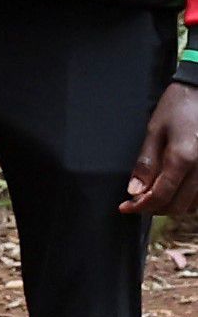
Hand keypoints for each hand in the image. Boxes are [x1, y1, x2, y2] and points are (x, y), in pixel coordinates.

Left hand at [126, 80, 197, 215]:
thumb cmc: (178, 107)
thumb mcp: (154, 131)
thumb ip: (146, 163)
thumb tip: (134, 191)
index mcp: (183, 158)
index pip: (160, 196)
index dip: (140, 206)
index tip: (125, 207)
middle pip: (178, 206)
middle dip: (154, 208)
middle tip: (137, 201)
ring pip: (193, 205)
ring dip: (172, 206)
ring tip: (154, 195)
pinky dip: (188, 199)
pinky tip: (174, 189)